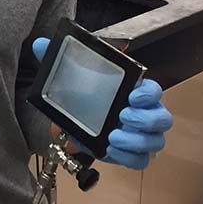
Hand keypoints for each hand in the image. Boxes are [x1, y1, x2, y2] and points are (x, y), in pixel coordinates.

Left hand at [32, 38, 172, 169]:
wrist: (73, 122)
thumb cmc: (82, 97)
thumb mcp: (71, 77)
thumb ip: (60, 60)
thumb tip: (40, 44)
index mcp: (133, 91)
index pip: (153, 90)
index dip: (149, 94)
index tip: (132, 95)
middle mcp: (142, 113)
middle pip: (162, 117)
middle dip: (146, 119)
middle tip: (123, 116)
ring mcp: (140, 135)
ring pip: (155, 141)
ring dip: (137, 140)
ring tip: (113, 136)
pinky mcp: (132, 153)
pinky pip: (141, 160)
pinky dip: (129, 157)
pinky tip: (112, 150)